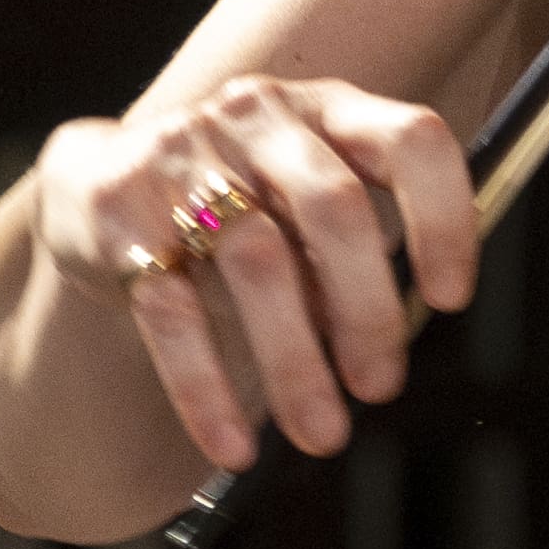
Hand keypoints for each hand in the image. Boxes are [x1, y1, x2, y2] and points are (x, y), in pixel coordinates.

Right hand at [29, 73, 474, 474]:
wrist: (96, 183)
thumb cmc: (239, 202)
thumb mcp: (306, 200)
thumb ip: (355, 250)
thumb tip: (396, 342)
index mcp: (329, 107)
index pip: (411, 140)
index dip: (444, 220)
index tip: (451, 299)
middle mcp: (258, 117)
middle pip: (334, 207)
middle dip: (367, 310)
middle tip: (379, 386)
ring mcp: (182, 155)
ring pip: (257, 262)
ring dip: (295, 362)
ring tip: (321, 430)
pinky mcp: (119, 211)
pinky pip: (172, 310)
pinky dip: (206, 388)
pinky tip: (232, 441)